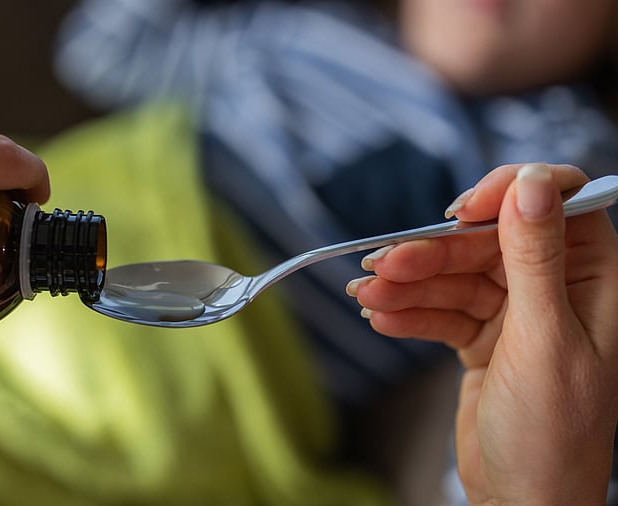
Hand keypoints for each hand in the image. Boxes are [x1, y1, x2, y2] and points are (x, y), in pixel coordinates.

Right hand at [348, 164, 617, 503]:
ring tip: (368, 295)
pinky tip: (381, 318)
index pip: (557, 205)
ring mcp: (514, 315)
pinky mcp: (481, 339)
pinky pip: (440, 312)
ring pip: (454, 277)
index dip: (510, 194)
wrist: (522, 502)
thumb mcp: (544, 338)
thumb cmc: (553, 432)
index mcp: (592, 280)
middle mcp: (554, 290)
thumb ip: (535, 258)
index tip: (463, 208)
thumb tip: (532, 184)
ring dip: (409, 286)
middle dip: (433, 254)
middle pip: (487, 243)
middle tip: (384, 263)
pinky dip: (410, 315)